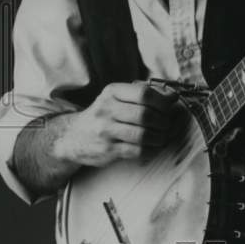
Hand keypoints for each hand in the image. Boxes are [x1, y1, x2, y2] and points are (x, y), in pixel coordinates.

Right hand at [53, 81, 179, 167]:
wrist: (73, 137)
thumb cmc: (102, 116)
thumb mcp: (116, 98)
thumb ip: (142, 95)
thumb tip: (172, 97)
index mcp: (112, 92)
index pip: (144, 94)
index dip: (163, 101)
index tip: (171, 105)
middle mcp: (107, 110)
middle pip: (146, 115)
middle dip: (164, 121)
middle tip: (168, 124)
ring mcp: (106, 131)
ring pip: (144, 134)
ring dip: (160, 137)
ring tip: (162, 136)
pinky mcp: (108, 150)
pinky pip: (137, 151)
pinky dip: (151, 149)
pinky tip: (153, 146)